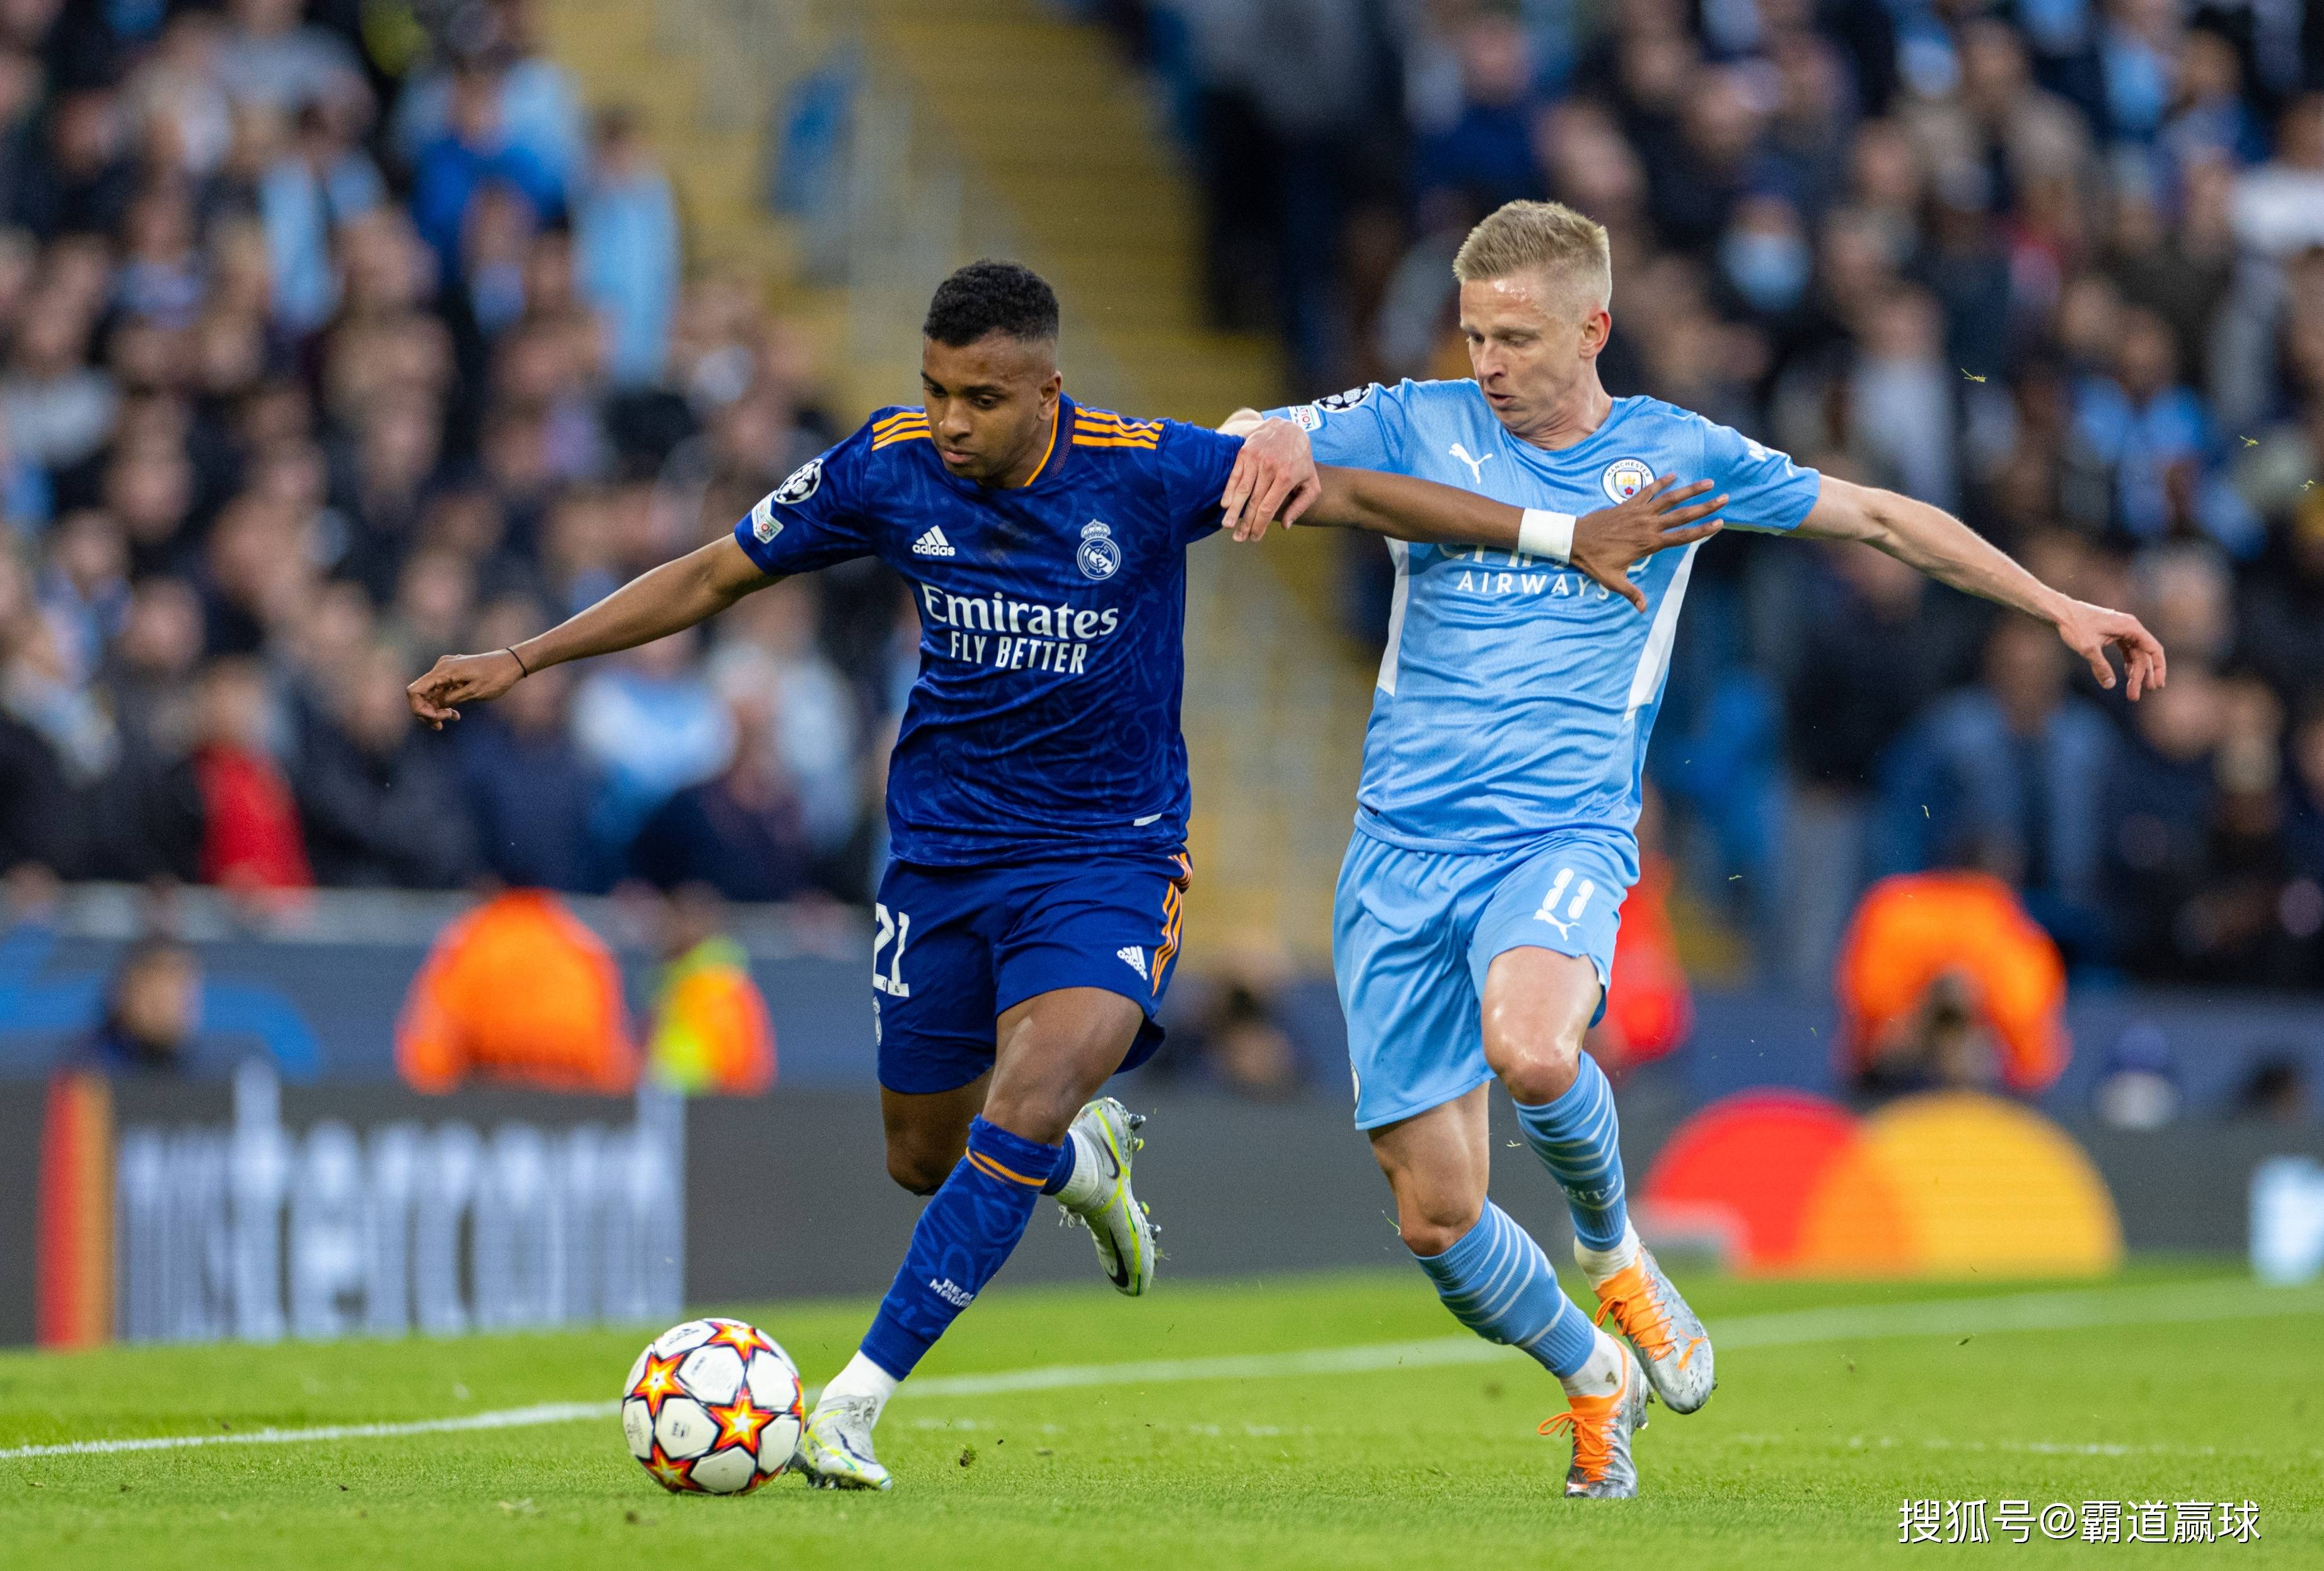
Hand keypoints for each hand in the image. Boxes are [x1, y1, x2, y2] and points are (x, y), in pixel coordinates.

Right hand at [406, 648, 525, 729]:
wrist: (512, 663)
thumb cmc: (496, 677)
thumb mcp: (473, 692)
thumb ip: (449, 699)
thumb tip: (431, 707)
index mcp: (443, 671)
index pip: (414, 691)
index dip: (419, 708)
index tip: (437, 718)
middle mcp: (441, 668)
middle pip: (421, 694)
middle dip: (428, 712)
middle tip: (443, 724)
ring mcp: (447, 670)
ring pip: (430, 693)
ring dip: (437, 709)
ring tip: (452, 718)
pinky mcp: (453, 673)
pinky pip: (441, 690)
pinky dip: (444, 702)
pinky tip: (455, 714)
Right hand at [1218, 417, 1321, 541]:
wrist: (1288, 427)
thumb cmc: (1300, 459)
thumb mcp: (1311, 481)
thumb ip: (1301, 505)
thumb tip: (1285, 525)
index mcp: (1286, 477)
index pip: (1268, 507)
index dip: (1259, 525)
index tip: (1254, 538)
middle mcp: (1270, 468)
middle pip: (1253, 502)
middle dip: (1245, 523)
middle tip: (1239, 539)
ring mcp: (1256, 459)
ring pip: (1242, 490)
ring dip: (1233, 511)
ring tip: (1227, 526)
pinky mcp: (1245, 452)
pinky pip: (1234, 475)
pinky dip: (1228, 491)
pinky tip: (1225, 505)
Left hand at [1569, 475, 1726, 611]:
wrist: (1574, 539)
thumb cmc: (1594, 561)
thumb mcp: (1613, 580)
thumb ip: (1631, 593)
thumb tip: (1642, 609)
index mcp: (1649, 543)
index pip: (1682, 537)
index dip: (1703, 530)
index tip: (1720, 523)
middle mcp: (1648, 525)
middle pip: (1683, 514)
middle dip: (1705, 506)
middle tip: (1725, 498)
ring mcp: (1638, 512)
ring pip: (1669, 498)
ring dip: (1690, 490)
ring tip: (1708, 482)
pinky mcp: (1628, 504)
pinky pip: (1648, 490)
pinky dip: (1660, 482)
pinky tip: (1673, 475)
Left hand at [2052, 598, 2166, 698]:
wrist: (2061, 612)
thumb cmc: (2075, 625)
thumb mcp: (2088, 648)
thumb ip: (2100, 667)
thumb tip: (2109, 685)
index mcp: (2130, 627)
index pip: (2153, 649)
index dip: (2158, 669)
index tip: (2157, 686)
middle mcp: (2130, 627)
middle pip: (2143, 655)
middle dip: (2140, 677)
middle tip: (2134, 697)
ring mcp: (2122, 630)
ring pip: (2135, 654)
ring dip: (2135, 673)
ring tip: (2132, 692)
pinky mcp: (2114, 634)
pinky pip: (2126, 651)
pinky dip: (2128, 664)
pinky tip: (2127, 676)